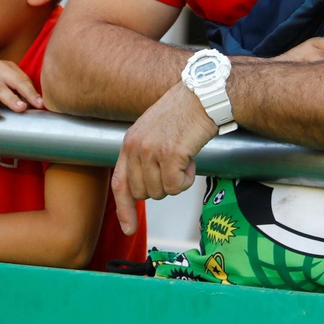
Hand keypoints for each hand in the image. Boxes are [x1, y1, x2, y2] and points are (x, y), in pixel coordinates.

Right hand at [0, 60, 45, 117]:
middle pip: (15, 81)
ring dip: (11, 99)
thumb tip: (31, 105)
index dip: (33, 91)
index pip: (22, 79)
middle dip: (28, 93)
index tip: (42, 103)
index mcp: (4, 67)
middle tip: (38, 104)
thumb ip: (12, 91)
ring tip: (21, 108)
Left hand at [111, 82, 216, 235]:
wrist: (203, 95)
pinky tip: (191, 159)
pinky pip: (176, 187)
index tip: (128, 228)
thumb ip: (143, 156)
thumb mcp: (152, 131)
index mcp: (129, 142)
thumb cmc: (183, 112)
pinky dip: (187, 179)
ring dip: (177, 181)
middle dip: (162, 186)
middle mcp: (136, 147)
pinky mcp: (170, 155)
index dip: (123, 209)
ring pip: (161, 192)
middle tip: (175, 166)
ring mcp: (152, 151)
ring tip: (184, 157)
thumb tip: (143, 189)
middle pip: (144, 193)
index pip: (119, 183)